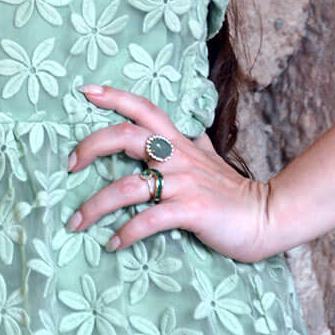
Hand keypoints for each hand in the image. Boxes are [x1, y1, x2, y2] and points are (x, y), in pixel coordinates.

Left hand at [66, 85, 275, 263]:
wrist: (265, 216)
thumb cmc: (231, 190)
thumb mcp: (210, 157)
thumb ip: (195, 142)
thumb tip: (191, 130)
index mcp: (177, 141)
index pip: (143, 108)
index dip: (114, 96)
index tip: (85, 91)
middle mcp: (176, 156)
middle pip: (124, 136)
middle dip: (89, 147)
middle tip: (68, 165)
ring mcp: (183, 182)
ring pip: (127, 187)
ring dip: (95, 206)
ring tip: (76, 222)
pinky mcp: (190, 210)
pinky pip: (149, 220)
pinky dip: (125, 233)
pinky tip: (113, 244)